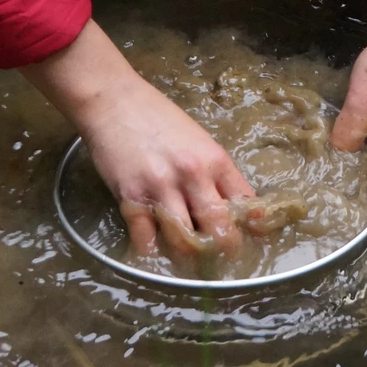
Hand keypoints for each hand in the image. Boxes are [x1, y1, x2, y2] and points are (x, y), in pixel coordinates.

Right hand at [21, 21, 254, 257]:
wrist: (115, 101)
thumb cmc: (158, 119)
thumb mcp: (198, 140)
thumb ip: (215, 173)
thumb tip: (238, 208)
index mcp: (215, 159)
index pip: (245, 202)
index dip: (250, 228)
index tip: (251, 243)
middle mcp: (193, 174)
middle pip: (219, 228)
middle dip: (223, 251)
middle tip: (221, 264)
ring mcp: (161, 187)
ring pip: (185, 240)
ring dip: (189, 257)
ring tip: (190, 265)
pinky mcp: (131, 197)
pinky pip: (147, 239)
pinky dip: (153, 252)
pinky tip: (156, 253)